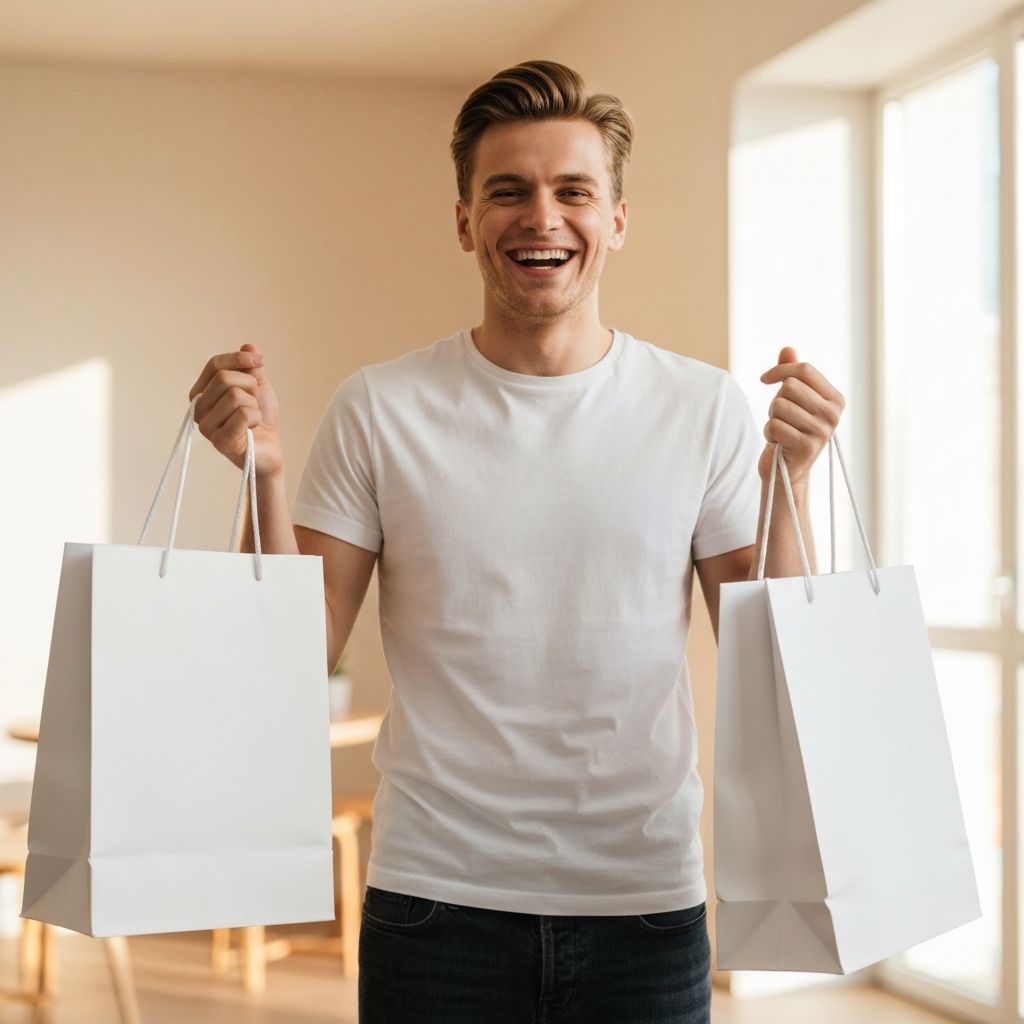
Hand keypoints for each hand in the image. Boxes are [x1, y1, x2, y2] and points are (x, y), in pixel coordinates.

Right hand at [188, 343, 283, 477]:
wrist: (270, 449)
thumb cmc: (260, 420)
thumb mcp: (257, 388)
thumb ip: (250, 368)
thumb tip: (248, 345)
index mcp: (202, 393)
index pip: (215, 364)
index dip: (240, 358)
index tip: (260, 362)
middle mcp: (198, 409)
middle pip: (224, 379)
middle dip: (250, 386)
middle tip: (254, 402)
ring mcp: (206, 427)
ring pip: (235, 396)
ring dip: (254, 405)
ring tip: (252, 419)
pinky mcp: (220, 442)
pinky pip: (244, 415)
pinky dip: (256, 418)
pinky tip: (253, 429)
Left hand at [758, 346, 843, 486]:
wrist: (787, 470)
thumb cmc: (790, 430)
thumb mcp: (792, 400)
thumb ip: (791, 374)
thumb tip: (787, 349)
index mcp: (835, 399)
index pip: (805, 370)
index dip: (780, 371)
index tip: (764, 379)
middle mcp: (833, 414)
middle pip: (790, 387)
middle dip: (776, 401)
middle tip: (781, 418)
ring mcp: (822, 431)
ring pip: (779, 406)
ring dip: (772, 419)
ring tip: (781, 431)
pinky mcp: (807, 447)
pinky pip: (774, 426)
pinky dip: (769, 434)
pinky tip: (779, 443)